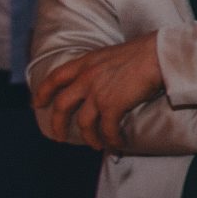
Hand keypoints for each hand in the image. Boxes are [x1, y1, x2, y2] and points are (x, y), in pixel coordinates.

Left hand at [32, 35, 166, 150]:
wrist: (159, 55)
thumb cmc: (144, 52)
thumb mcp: (111, 54)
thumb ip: (100, 67)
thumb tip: (104, 79)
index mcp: (85, 63)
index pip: (55, 77)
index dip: (43, 92)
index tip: (37, 103)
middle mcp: (86, 78)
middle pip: (61, 105)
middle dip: (57, 124)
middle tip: (58, 136)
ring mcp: (98, 93)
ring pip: (83, 123)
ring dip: (89, 137)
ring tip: (95, 145)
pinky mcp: (112, 105)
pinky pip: (106, 129)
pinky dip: (111, 139)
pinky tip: (117, 143)